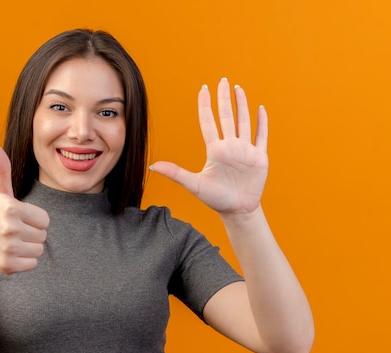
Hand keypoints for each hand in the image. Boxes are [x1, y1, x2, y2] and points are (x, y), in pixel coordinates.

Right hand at [0, 141, 49, 274]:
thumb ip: (1, 168)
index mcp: (12, 208)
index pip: (45, 219)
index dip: (33, 219)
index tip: (18, 219)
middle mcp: (10, 228)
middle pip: (43, 235)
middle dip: (31, 234)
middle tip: (13, 232)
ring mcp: (8, 248)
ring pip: (39, 250)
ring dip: (29, 248)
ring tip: (11, 242)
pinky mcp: (8, 265)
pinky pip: (33, 264)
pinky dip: (24, 262)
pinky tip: (10, 254)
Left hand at [150, 79, 268, 214]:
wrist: (237, 210)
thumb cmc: (215, 199)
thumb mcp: (194, 184)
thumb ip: (175, 173)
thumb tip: (152, 166)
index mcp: (215, 150)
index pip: (209, 122)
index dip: (206, 105)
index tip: (204, 89)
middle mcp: (230, 146)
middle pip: (227, 116)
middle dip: (224, 98)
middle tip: (223, 81)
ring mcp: (245, 150)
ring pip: (244, 122)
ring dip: (242, 105)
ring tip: (238, 89)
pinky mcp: (259, 157)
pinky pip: (261, 136)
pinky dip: (262, 123)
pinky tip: (260, 109)